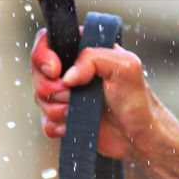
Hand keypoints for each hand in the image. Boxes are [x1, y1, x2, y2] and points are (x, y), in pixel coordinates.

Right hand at [30, 28, 178, 178]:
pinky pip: (44, 122)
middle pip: (37, 72)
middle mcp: (71, 70)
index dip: (42, 55)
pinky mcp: (63, 119)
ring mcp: (66, 95)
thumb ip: (93, 58)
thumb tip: (66, 76)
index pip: (47, 41)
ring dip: (56, 108)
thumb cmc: (138, 100)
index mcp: (83, 51)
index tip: (55, 70)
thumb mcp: (125, 67)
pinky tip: (73, 125)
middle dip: (49, 87)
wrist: (142, 137)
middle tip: (70, 94)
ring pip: (38, 98)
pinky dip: (56, 126)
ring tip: (79, 110)